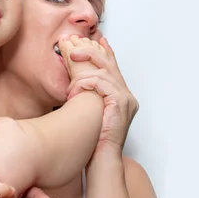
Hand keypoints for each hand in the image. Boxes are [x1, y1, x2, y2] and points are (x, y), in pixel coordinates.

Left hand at [66, 37, 138, 154]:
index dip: (106, 51)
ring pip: (104, 72)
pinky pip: (102, 83)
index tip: (99, 39)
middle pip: (110, 64)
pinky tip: (76, 91)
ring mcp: (126, 99)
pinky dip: (86, 84)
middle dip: (91, 53)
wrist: (102, 158)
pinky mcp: (120, 103)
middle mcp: (127, 95)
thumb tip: (79, 79)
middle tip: (74, 51)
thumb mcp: (91, 111)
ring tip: (71, 85)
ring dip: (83, 75)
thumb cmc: (94, 139)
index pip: (115, 67)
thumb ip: (90, 95)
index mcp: (123, 96)